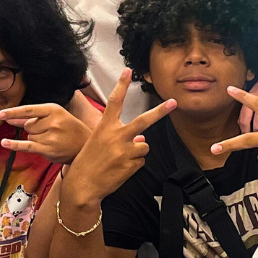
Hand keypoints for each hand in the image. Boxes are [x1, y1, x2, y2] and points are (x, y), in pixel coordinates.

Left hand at [0, 102, 91, 162]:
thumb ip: (33, 118)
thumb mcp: (55, 117)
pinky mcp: (48, 149)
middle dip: (33, 129)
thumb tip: (11, 119)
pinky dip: (15, 145)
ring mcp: (50, 136)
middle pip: (28, 125)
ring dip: (36, 140)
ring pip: (29, 136)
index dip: (13, 112)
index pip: (29, 109)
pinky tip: (4, 143)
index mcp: (54, 109)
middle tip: (50, 132)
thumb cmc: (70, 130)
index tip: (1, 114)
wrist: (86, 145)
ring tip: (52, 140)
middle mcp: (52, 121)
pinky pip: (27, 146)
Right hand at [63, 71, 175, 208]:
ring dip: (137, 152)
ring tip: (120, 160)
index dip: (121, 85)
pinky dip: (134, 165)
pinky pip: (141, 161)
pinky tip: (120, 169)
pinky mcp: (131, 165)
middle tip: (174, 102)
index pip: (114, 101)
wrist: (83, 186)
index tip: (128, 71)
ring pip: (144, 145)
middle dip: (161, 111)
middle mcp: (116, 136)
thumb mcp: (97, 143)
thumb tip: (142, 137)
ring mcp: (125, 151)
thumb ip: (118, 136)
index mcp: (104, 127)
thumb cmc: (86, 163)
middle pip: (144, 120)